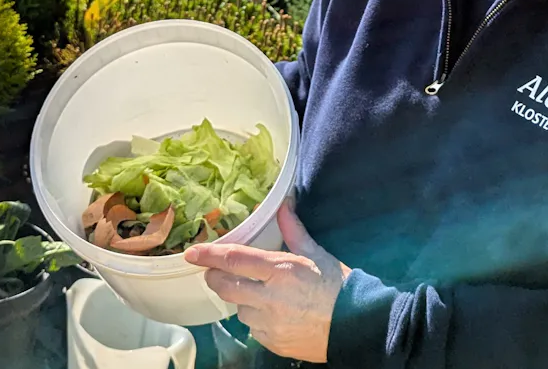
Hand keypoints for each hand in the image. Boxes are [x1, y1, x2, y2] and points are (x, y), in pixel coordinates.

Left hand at [185, 201, 349, 362]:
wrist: (356, 325)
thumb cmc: (338, 287)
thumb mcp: (316, 254)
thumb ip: (293, 231)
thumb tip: (284, 205)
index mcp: (280, 270)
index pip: (234, 259)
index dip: (209, 255)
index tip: (192, 253)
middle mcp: (269, 298)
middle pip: (224, 287)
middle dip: (215, 277)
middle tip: (217, 272)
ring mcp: (269, 324)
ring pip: (238, 309)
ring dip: (242, 300)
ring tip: (260, 294)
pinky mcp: (272, 342)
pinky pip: (253, 329)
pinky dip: (257, 320)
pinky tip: (273, 313)